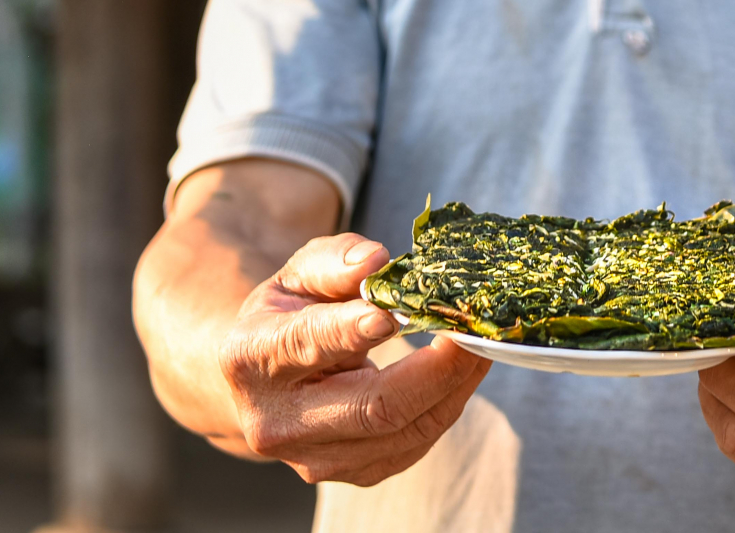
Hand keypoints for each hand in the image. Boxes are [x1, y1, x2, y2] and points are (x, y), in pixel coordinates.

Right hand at [220, 233, 490, 486]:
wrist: (265, 380)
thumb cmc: (288, 314)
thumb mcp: (298, 274)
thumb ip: (333, 262)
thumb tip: (375, 263)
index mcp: (251, 358)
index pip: (306, 346)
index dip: (351, 331)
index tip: (395, 313)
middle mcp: (277, 421)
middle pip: (370, 406)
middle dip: (434, 368)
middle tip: (472, 329)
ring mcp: (315, 458)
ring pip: (403, 430)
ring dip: (453, 386)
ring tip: (482, 343)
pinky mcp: (353, 473)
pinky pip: (415, 443)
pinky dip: (448, 404)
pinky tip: (465, 371)